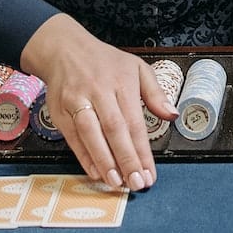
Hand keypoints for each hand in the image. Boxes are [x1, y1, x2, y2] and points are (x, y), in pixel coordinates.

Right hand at [19, 15, 177, 191]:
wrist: (64, 49)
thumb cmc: (104, 61)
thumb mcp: (137, 67)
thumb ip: (155, 93)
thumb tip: (172, 115)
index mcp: (121, 82)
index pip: (134, 122)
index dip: (142, 151)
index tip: (150, 173)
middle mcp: (99, 92)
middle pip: (114, 129)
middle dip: (126, 159)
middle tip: (136, 183)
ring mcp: (77, 101)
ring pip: (91, 134)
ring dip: (104, 161)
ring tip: (116, 182)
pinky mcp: (60, 111)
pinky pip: (73, 137)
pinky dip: (84, 156)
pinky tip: (96, 171)